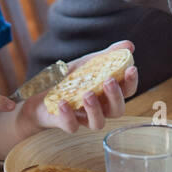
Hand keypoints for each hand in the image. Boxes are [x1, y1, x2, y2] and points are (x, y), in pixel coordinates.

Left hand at [25, 40, 139, 133]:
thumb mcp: (88, 63)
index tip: (131, 69)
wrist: (40, 92)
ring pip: (98, 123)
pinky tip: (63, 103)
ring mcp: (84, 118)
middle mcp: (101, 109)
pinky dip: (68, 115)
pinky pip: (72, 126)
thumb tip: (129, 45)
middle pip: (117, 110)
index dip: (131, 81)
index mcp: (108, 93)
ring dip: (95, 109)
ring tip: (87, 94)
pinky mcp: (67, 124)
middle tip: (108, 81)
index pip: (127, 91)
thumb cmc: (70, 79)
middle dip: (115, 96)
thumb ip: (108, 55)